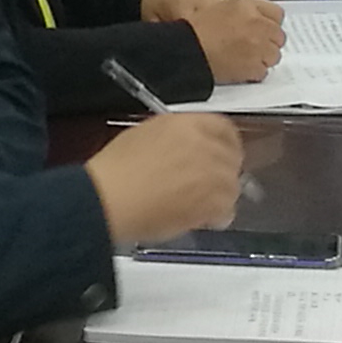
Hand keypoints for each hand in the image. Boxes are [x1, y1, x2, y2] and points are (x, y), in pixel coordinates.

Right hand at [84, 110, 248, 244]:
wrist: (109, 196)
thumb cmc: (116, 170)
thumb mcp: (145, 135)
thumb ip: (176, 138)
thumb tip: (186, 150)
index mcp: (187, 123)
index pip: (224, 128)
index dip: (226, 144)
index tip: (224, 153)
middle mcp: (204, 144)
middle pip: (232, 157)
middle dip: (223, 172)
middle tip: (210, 185)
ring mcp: (211, 173)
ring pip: (232, 185)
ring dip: (219, 195)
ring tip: (198, 205)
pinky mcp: (211, 202)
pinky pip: (226, 210)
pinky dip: (216, 217)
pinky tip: (200, 219)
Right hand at [146, 0, 285, 81]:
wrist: (188, 49)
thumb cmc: (198, 30)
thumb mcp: (224, 8)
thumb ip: (248, 12)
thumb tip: (264, 23)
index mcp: (248, 6)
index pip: (277, 14)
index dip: (271, 24)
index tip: (266, 30)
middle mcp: (257, 25)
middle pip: (279, 36)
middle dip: (269, 42)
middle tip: (254, 47)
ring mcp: (258, 46)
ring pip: (274, 56)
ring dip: (263, 58)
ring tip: (245, 58)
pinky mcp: (254, 66)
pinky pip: (264, 71)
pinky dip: (254, 72)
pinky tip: (240, 67)